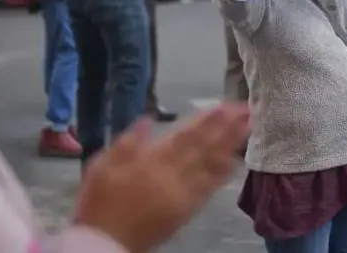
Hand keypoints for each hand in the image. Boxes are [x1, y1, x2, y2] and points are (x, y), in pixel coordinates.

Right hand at [73, 104, 249, 252]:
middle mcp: (171, 176)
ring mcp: (181, 195)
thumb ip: (126, 143)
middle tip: (246, 110)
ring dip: (230, 146)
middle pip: (204, 148)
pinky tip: (235, 161)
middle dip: (226, 129)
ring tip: (248, 129)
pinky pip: (208, 189)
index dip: (207, 121)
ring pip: (211, 166)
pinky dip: (222, 174)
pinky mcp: (185, 211)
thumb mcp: (102, 166)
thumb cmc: (99, 201)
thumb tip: (146, 119)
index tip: (225, 106)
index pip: (185, 136)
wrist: (103, 244)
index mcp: (150, 161)